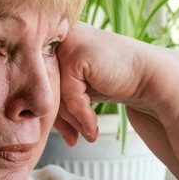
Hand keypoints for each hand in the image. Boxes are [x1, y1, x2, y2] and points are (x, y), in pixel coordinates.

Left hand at [55, 22, 149, 144]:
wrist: (149, 76)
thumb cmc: (115, 81)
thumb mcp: (80, 88)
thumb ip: (57, 95)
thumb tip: (29, 116)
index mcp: (57, 42)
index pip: (43, 83)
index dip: (53, 111)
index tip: (66, 133)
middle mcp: (59, 39)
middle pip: (47, 89)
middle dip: (60, 120)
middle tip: (72, 140)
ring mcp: (66, 44)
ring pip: (56, 94)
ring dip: (72, 121)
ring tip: (86, 135)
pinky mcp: (76, 56)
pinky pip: (70, 96)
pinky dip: (82, 115)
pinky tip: (93, 127)